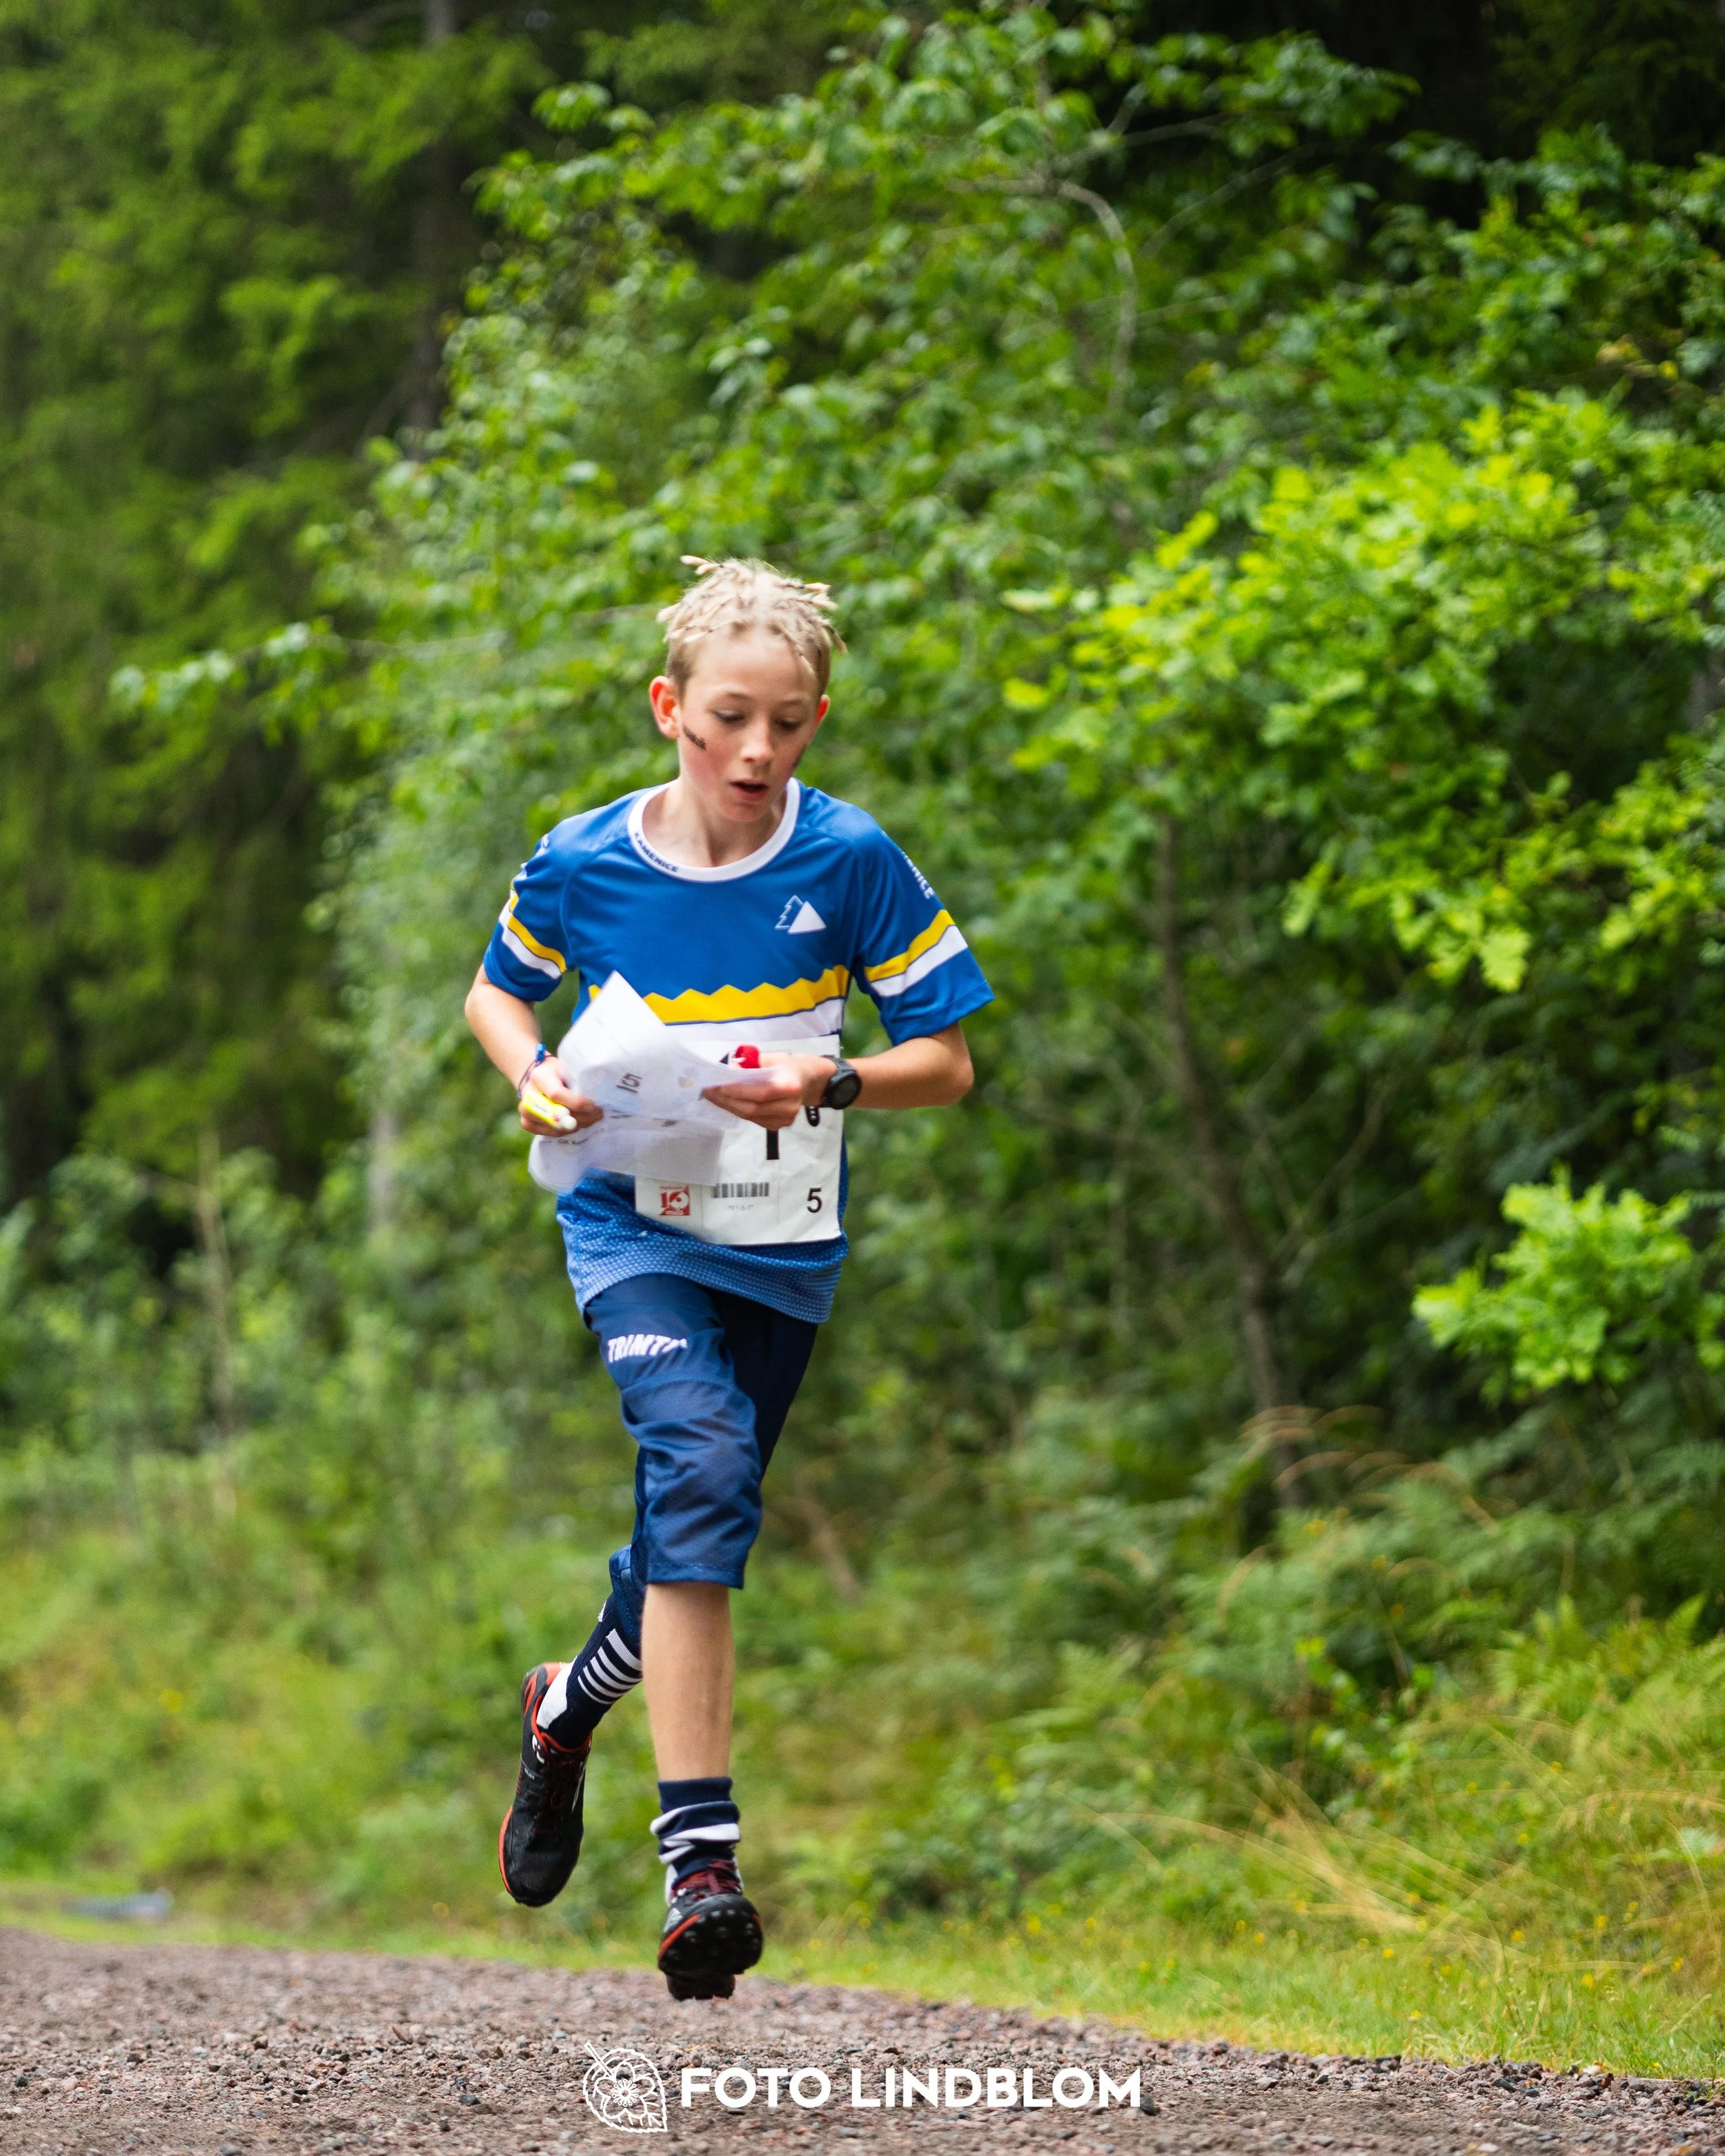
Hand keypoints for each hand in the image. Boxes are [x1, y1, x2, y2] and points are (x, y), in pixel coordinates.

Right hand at [517, 1054, 602, 1134]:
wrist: (535, 1078)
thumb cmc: (555, 1072)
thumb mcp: (565, 1068)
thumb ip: (575, 1081)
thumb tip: (597, 1097)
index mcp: (539, 1077)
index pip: (556, 1094)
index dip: (577, 1103)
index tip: (593, 1105)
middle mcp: (529, 1097)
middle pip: (556, 1115)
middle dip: (582, 1117)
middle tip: (599, 1114)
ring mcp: (525, 1113)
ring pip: (555, 1127)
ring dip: (578, 1125)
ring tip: (593, 1119)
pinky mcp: (527, 1124)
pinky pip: (550, 1133)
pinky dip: (567, 1130)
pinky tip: (580, 1124)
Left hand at [702, 1052, 835, 1129]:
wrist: (808, 1081)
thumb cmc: (789, 1066)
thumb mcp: (773, 1057)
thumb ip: (751, 1063)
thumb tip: (727, 1068)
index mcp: (791, 1087)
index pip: (760, 1093)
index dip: (737, 1091)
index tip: (716, 1084)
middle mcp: (790, 1107)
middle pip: (753, 1108)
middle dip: (726, 1100)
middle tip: (707, 1091)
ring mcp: (785, 1119)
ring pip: (750, 1116)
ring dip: (729, 1106)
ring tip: (712, 1096)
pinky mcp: (778, 1126)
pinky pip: (753, 1120)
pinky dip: (737, 1110)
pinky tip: (726, 1102)